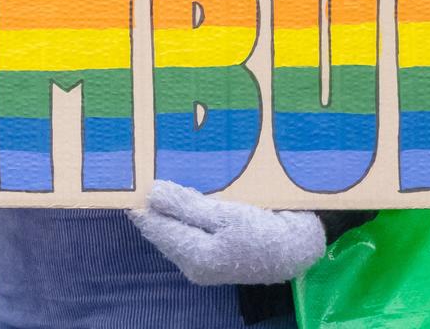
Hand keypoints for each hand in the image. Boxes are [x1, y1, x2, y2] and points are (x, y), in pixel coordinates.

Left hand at [127, 181, 326, 285]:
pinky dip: (184, 211)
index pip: (153, 225)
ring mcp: (203, 261)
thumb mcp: (227, 215)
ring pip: (174, 227)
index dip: (139, 199)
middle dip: (153, 201)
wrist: (301, 250)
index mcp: (194, 256)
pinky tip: (185, 192)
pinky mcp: (214, 253)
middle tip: (142, 167)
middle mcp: (193, 264)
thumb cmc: (266, 231)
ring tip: (158, 173)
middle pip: (161, 227)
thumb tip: (151, 194)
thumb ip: (187, 206)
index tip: (129, 173)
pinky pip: (188, 229)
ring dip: (168, 204)